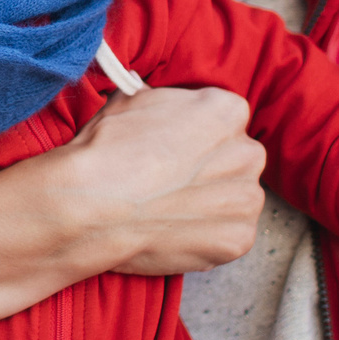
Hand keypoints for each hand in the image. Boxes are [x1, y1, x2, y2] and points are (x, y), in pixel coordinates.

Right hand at [30, 85, 268, 277]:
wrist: (91, 204)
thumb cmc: (107, 150)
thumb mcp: (132, 100)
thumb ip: (162, 101)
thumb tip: (154, 99)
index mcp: (227, 111)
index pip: (224, 120)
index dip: (196, 136)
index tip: (175, 149)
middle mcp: (248, 153)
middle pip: (235, 160)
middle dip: (210, 170)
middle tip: (172, 182)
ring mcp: (246, 199)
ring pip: (236, 200)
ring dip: (212, 205)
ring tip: (171, 210)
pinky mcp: (238, 240)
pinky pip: (230, 237)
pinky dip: (207, 238)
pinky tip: (175, 232)